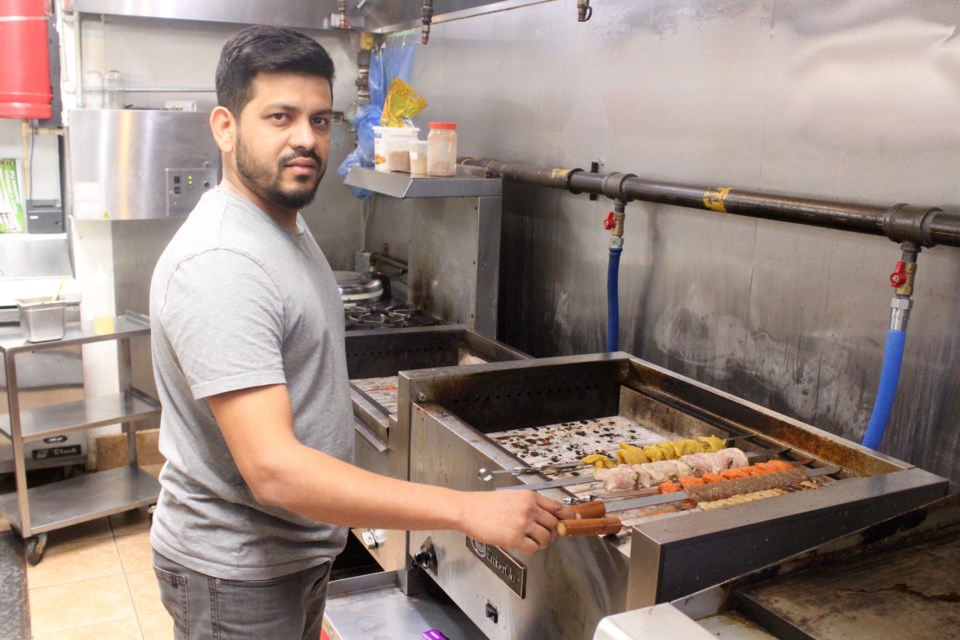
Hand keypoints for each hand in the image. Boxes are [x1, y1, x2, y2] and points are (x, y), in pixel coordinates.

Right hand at [458, 491, 579, 553]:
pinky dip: (531, 549)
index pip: (558, 506)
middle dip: (552, 533)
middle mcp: (529, 508)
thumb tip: (547, 517)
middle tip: (544, 536)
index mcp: (530, 497)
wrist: (468, 509)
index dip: (569, 515)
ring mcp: (522, 523)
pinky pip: (533, 548)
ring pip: (546, 538)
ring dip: (542, 543)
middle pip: (554, 524)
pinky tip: (522, 545)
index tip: (575, 519)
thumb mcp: (512, 497)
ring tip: (531, 541)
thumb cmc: (486, 504)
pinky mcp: (514, 537)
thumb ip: (530, 505)